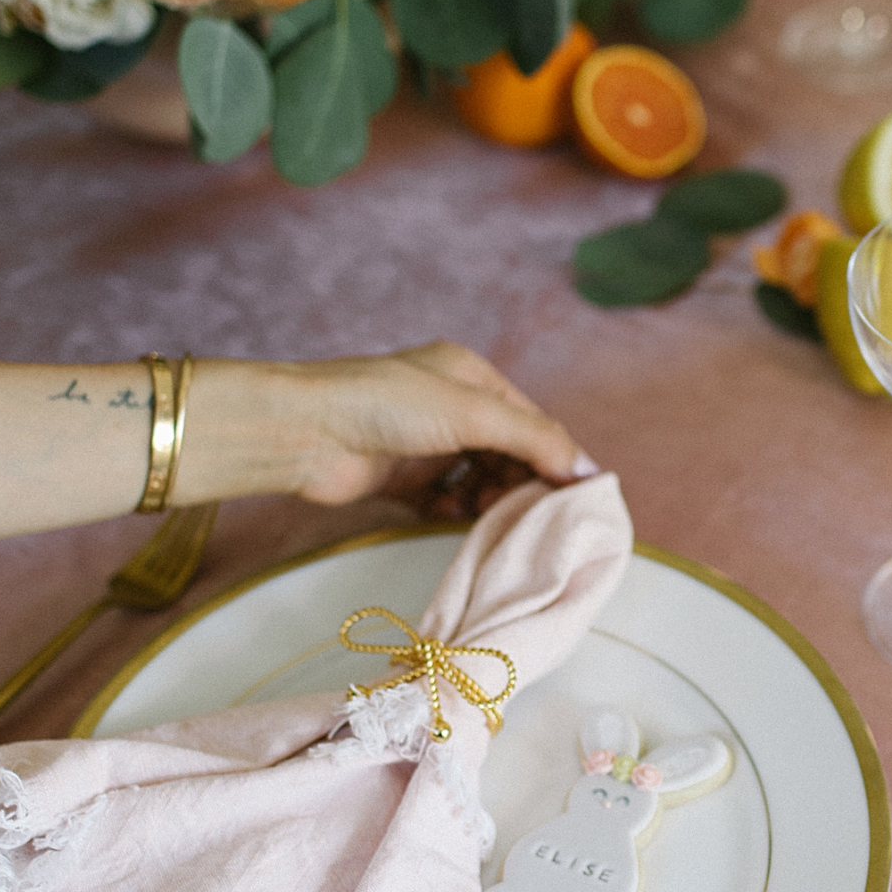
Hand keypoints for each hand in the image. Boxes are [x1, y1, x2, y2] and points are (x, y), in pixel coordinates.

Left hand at [176, 343, 596, 509]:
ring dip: (490, 500)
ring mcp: (426, 444)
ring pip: (480, 479)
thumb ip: (532, 439)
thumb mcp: (471, 413)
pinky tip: (451, 515)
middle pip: (508, 453)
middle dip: (522, 483)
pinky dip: (455, 510)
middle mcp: (451, 407)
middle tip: (531, 513)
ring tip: (490, 515)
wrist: (305, 433)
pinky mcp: (403, 479)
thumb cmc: (384, 405)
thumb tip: (585, 469)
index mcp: (470, 376)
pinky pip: (447, 500)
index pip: (531, 421)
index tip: (576, 496)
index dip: (556, 456)